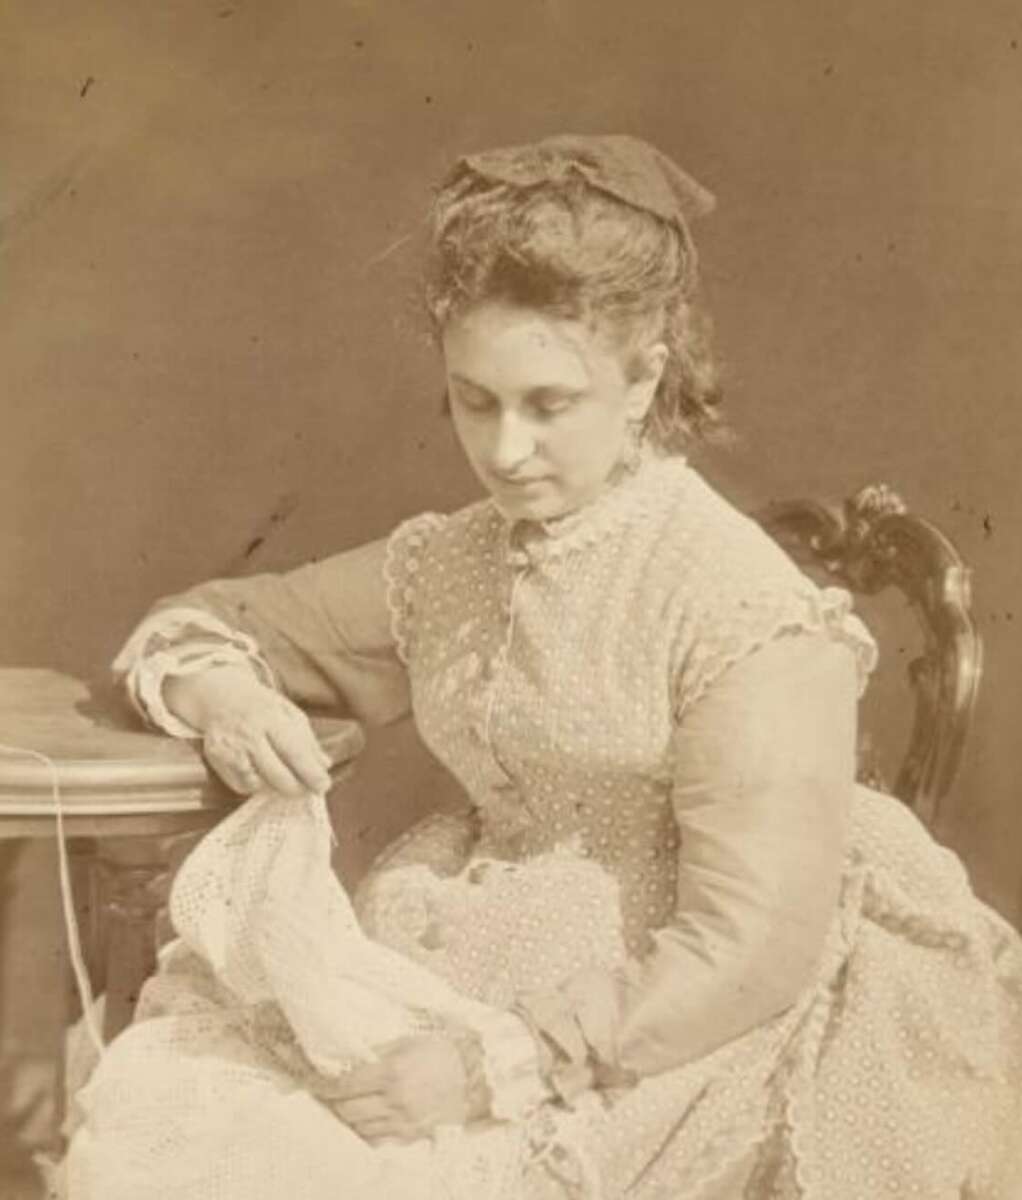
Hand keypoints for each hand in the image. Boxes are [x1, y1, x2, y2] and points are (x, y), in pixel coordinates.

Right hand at [164, 665, 331, 794]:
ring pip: (259, 784)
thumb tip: (325, 765)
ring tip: (286, 778)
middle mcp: (249, 733)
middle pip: (277, 774)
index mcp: (271, 717)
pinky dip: (255, 785)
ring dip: (277, 787)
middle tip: (307, 789)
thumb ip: (307, 740)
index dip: (311, 773)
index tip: (323, 786)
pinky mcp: (216, 759)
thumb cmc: (261, 706)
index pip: (295, 752)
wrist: (220, 695)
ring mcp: (231, 748)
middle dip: (297, 788)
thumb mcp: (288, 712)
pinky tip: (261, 775)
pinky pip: (241, 785)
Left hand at [317, 1034, 485, 1143]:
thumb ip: (376, 1053)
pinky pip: (377, 1141)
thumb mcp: (407, 1042)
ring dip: (348, 1117)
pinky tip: (363, 1122)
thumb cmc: (442, 1052)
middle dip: (333, 1102)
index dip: (325, 1084)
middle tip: (327, 1093)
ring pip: (359, 1128)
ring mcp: (403, 1123)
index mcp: (393, 1073)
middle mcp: (395, 1101)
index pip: (345, 1085)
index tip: (315, 1081)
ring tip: (344, 1106)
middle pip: (348, 1110)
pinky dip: (364, 1132)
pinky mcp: (411, 1136)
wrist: (476, 1076)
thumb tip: (346, 1060)